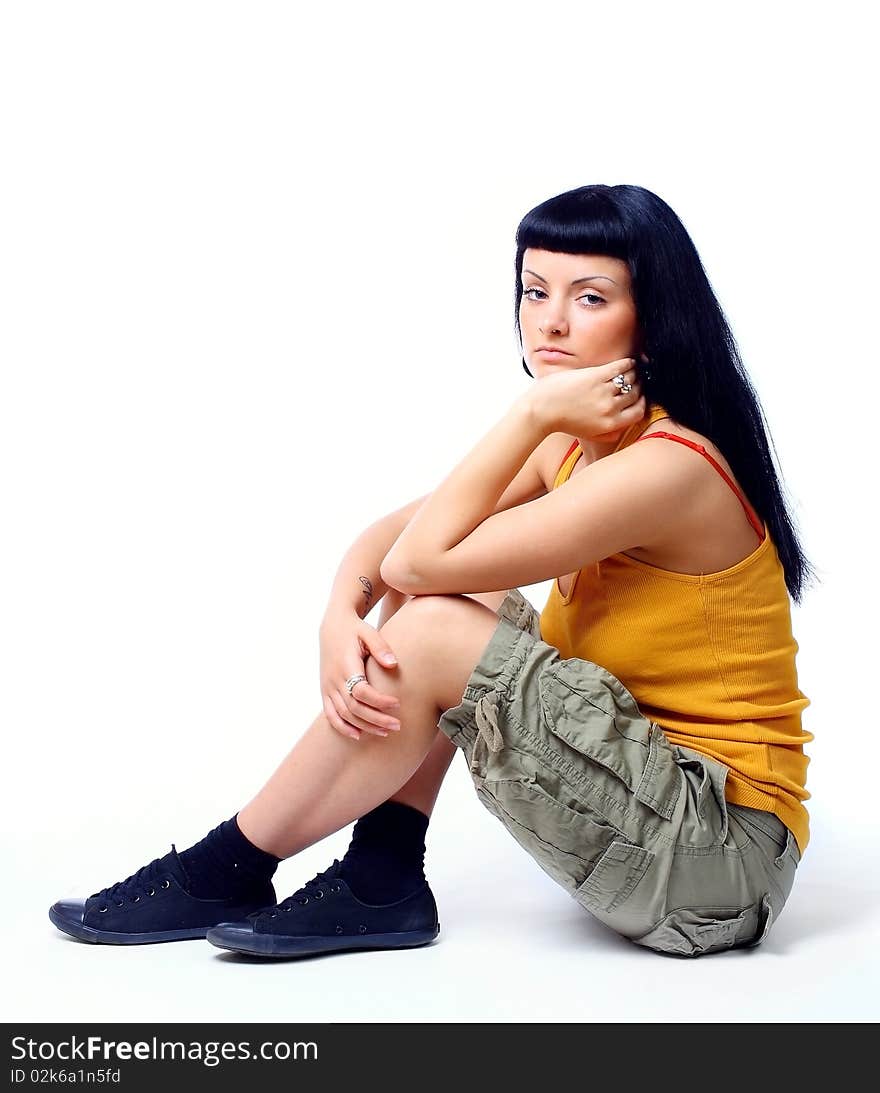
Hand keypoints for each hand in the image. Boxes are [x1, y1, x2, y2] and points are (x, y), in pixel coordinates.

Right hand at [318, 609, 402, 740]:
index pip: (361, 691)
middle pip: (354, 708)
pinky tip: (358, 736)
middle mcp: (334, 679)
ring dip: (364, 726)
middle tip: (398, 726)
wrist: (332, 627)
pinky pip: (331, 715)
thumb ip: (380, 647)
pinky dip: (342, 727)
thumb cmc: (355, 630)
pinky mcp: (325, 691)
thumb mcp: (368, 632)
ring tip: (385, 732)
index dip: (379, 701)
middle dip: (376, 720)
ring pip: (344, 715)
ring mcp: (328, 687)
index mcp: (345, 665)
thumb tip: (393, 664)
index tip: (398, 703)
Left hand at [527, 356, 646, 439]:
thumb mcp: (588, 435)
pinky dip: (628, 363)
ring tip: (632, 371)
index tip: (639, 397)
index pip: (638, 412)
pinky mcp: (596, 376)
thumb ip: (608, 435)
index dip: (641, 403)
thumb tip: (622, 430)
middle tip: (637, 381)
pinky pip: (621, 367)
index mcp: (610, 424)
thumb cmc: (563, 421)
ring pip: (631, 379)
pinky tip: (629, 363)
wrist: (541, 409)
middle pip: (636, 394)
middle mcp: (610, 409)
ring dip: (634, 374)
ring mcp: (604, 391)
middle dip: (638, 387)